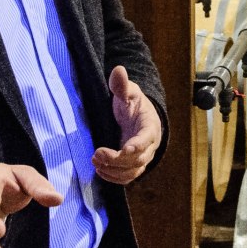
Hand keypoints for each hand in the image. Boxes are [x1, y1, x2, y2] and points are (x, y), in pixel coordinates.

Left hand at [91, 66, 161, 184]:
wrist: (139, 116)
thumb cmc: (133, 103)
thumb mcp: (128, 92)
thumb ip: (122, 85)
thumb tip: (118, 69)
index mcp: (150, 126)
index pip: (147, 138)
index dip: (137, 145)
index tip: (124, 149)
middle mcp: (150, 144)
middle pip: (138, 159)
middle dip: (118, 160)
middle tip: (97, 154)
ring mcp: (143, 156)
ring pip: (133, 171)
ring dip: (114, 171)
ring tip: (96, 163)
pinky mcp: (134, 164)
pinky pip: (128, 176)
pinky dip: (115, 178)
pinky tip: (101, 171)